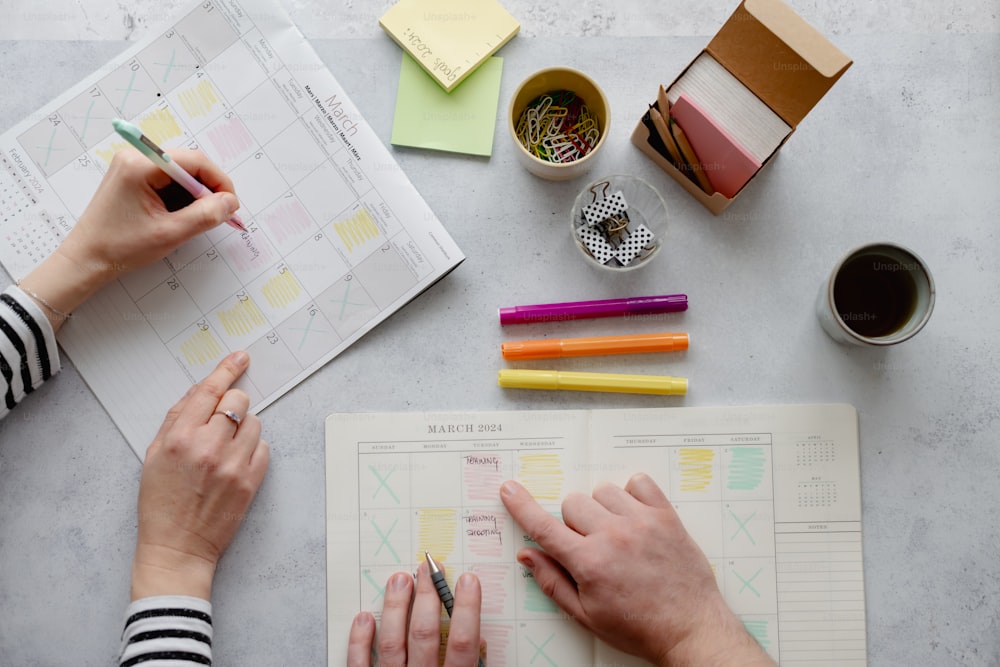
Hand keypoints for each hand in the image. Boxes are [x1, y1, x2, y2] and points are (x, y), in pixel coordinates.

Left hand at [17, 148, 237, 330]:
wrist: (87, 259)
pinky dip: (181, 197)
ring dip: (195, 194)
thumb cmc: (120, 247)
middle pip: (188, 164)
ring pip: (179, 173)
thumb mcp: (170, 233)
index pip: (194, 161)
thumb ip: (205, 215)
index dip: (219, 181)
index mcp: (141, 165)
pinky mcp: (132, 177)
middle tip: (220, 214)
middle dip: (208, 189)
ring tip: (198, 219)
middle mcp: (135, 158)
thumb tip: (230, 202)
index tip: (231, 204)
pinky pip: (167, 180)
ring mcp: (131, 166)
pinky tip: (181, 216)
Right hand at [130, 351, 268, 600]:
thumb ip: (176, 418)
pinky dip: (253, 450)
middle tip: (222, 422)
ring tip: (225, 450)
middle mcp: (208, 447)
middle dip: (233, 404)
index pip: (210, 390)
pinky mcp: (251, 482)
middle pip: (239, 401)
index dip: (227, 369)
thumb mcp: (154, 454)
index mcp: (180, 438)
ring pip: (256, 423)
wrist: (177, 547)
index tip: (241, 357)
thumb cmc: (161, 501)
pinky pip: (264, 448)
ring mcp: (233, 465)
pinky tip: (234, 465)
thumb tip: (200, 389)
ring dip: (244, 429)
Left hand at [347, 563, 483, 666]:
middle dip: (427, 597)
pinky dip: (360, 641)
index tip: (468, 580)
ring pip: (392, 643)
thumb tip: (480, 641)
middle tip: (428, 568)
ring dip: (395, 607)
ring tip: (399, 579)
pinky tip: (364, 617)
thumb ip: (475, 664)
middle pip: (424, 634)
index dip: (466, 609)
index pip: (462, 643)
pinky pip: (360, 664)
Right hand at [500, 474, 773, 666]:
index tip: (509, 489)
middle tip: (590, 545)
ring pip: (602, 490)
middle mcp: (613, 536)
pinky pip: (639, 482)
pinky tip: (635, 516)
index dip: (521, 507)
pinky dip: (633, 493)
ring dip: (602, 507)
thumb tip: (527, 555)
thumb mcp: (587, 615)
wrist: (691, 629)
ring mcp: (642, 522)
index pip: (543, 527)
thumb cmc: (639, 627)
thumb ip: (552, 582)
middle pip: (572, 503)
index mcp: (589, 563)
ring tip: (617, 533)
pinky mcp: (666, 516)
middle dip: (573, 522)